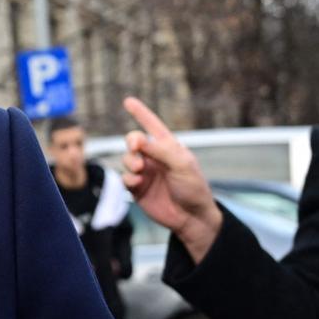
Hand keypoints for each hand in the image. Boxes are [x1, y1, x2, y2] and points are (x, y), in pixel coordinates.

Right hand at [121, 97, 222, 262]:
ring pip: (127, 159)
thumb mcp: (182, 164)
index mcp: (168, 147)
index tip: (128, 101)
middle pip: (134, 141)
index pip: (152, 126)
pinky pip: (125, 178)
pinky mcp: (138, 189)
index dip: (141, 113)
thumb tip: (138, 139)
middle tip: (136, 147)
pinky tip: (137, 182)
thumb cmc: (193, 187)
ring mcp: (145, 173)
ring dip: (130, 160)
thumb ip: (161, 150)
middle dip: (132, 141)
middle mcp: (155, 158)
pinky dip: (128, 178)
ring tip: (139, 168)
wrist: (191, 217)